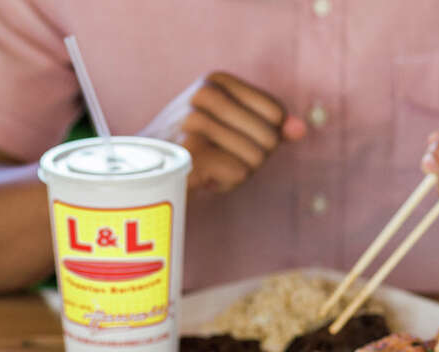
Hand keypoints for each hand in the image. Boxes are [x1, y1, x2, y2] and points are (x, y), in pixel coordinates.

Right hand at [142, 72, 305, 192]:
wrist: (138, 172)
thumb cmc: (190, 149)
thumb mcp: (230, 127)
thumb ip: (269, 125)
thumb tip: (300, 129)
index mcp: (216, 80)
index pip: (276, 114)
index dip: (263, 137)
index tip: (231, 140)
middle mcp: (204, 94)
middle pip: (269, 139)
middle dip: (251, 158)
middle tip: (220, 159)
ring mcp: (194, 122)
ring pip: (256, 159)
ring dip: (236, 173)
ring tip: (208, 168)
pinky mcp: (190, 152)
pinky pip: (238, 174)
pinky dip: (224, 184)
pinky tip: (202, 179)